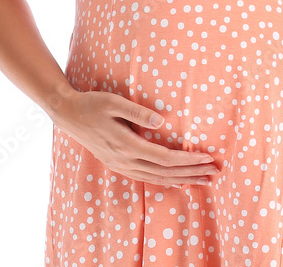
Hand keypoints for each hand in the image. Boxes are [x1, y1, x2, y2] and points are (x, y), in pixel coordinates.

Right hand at [48, 89, 221, 186]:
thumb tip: (161, 121)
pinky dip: (164, 181)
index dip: (188, 160)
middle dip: (192, 173)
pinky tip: (176, 181)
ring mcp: (120, 165)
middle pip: (165, 172)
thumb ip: (138, 112)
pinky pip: (146, 178)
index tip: (208, 157)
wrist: (68, 115)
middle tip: (215, 172)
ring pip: (156, 179)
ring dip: (181, 180)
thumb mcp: (114, 102)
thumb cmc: (92, 104)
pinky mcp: (118, 164)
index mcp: (127, 145)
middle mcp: (124, 160)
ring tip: (202, 180)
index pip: (165, 158)